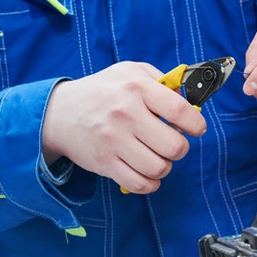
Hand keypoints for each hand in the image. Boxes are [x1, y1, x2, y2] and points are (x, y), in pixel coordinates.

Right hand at [42, 62, 206, 193]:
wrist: (59, 112)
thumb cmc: (103, 91)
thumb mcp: (131, 72)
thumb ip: (163, 82)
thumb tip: (191, 101)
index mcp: (136, 88)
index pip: (180, 111)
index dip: (196, 124)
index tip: (197, 129)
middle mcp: (125, 114)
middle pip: (174, 147)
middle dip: (180, 148)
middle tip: (171, 143)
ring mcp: (113, 140)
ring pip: (159, 168)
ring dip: (164, 166)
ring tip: (157, 156)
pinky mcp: (104, 162)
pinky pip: (140, 184)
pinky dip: (150, 183)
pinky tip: (147, 172)